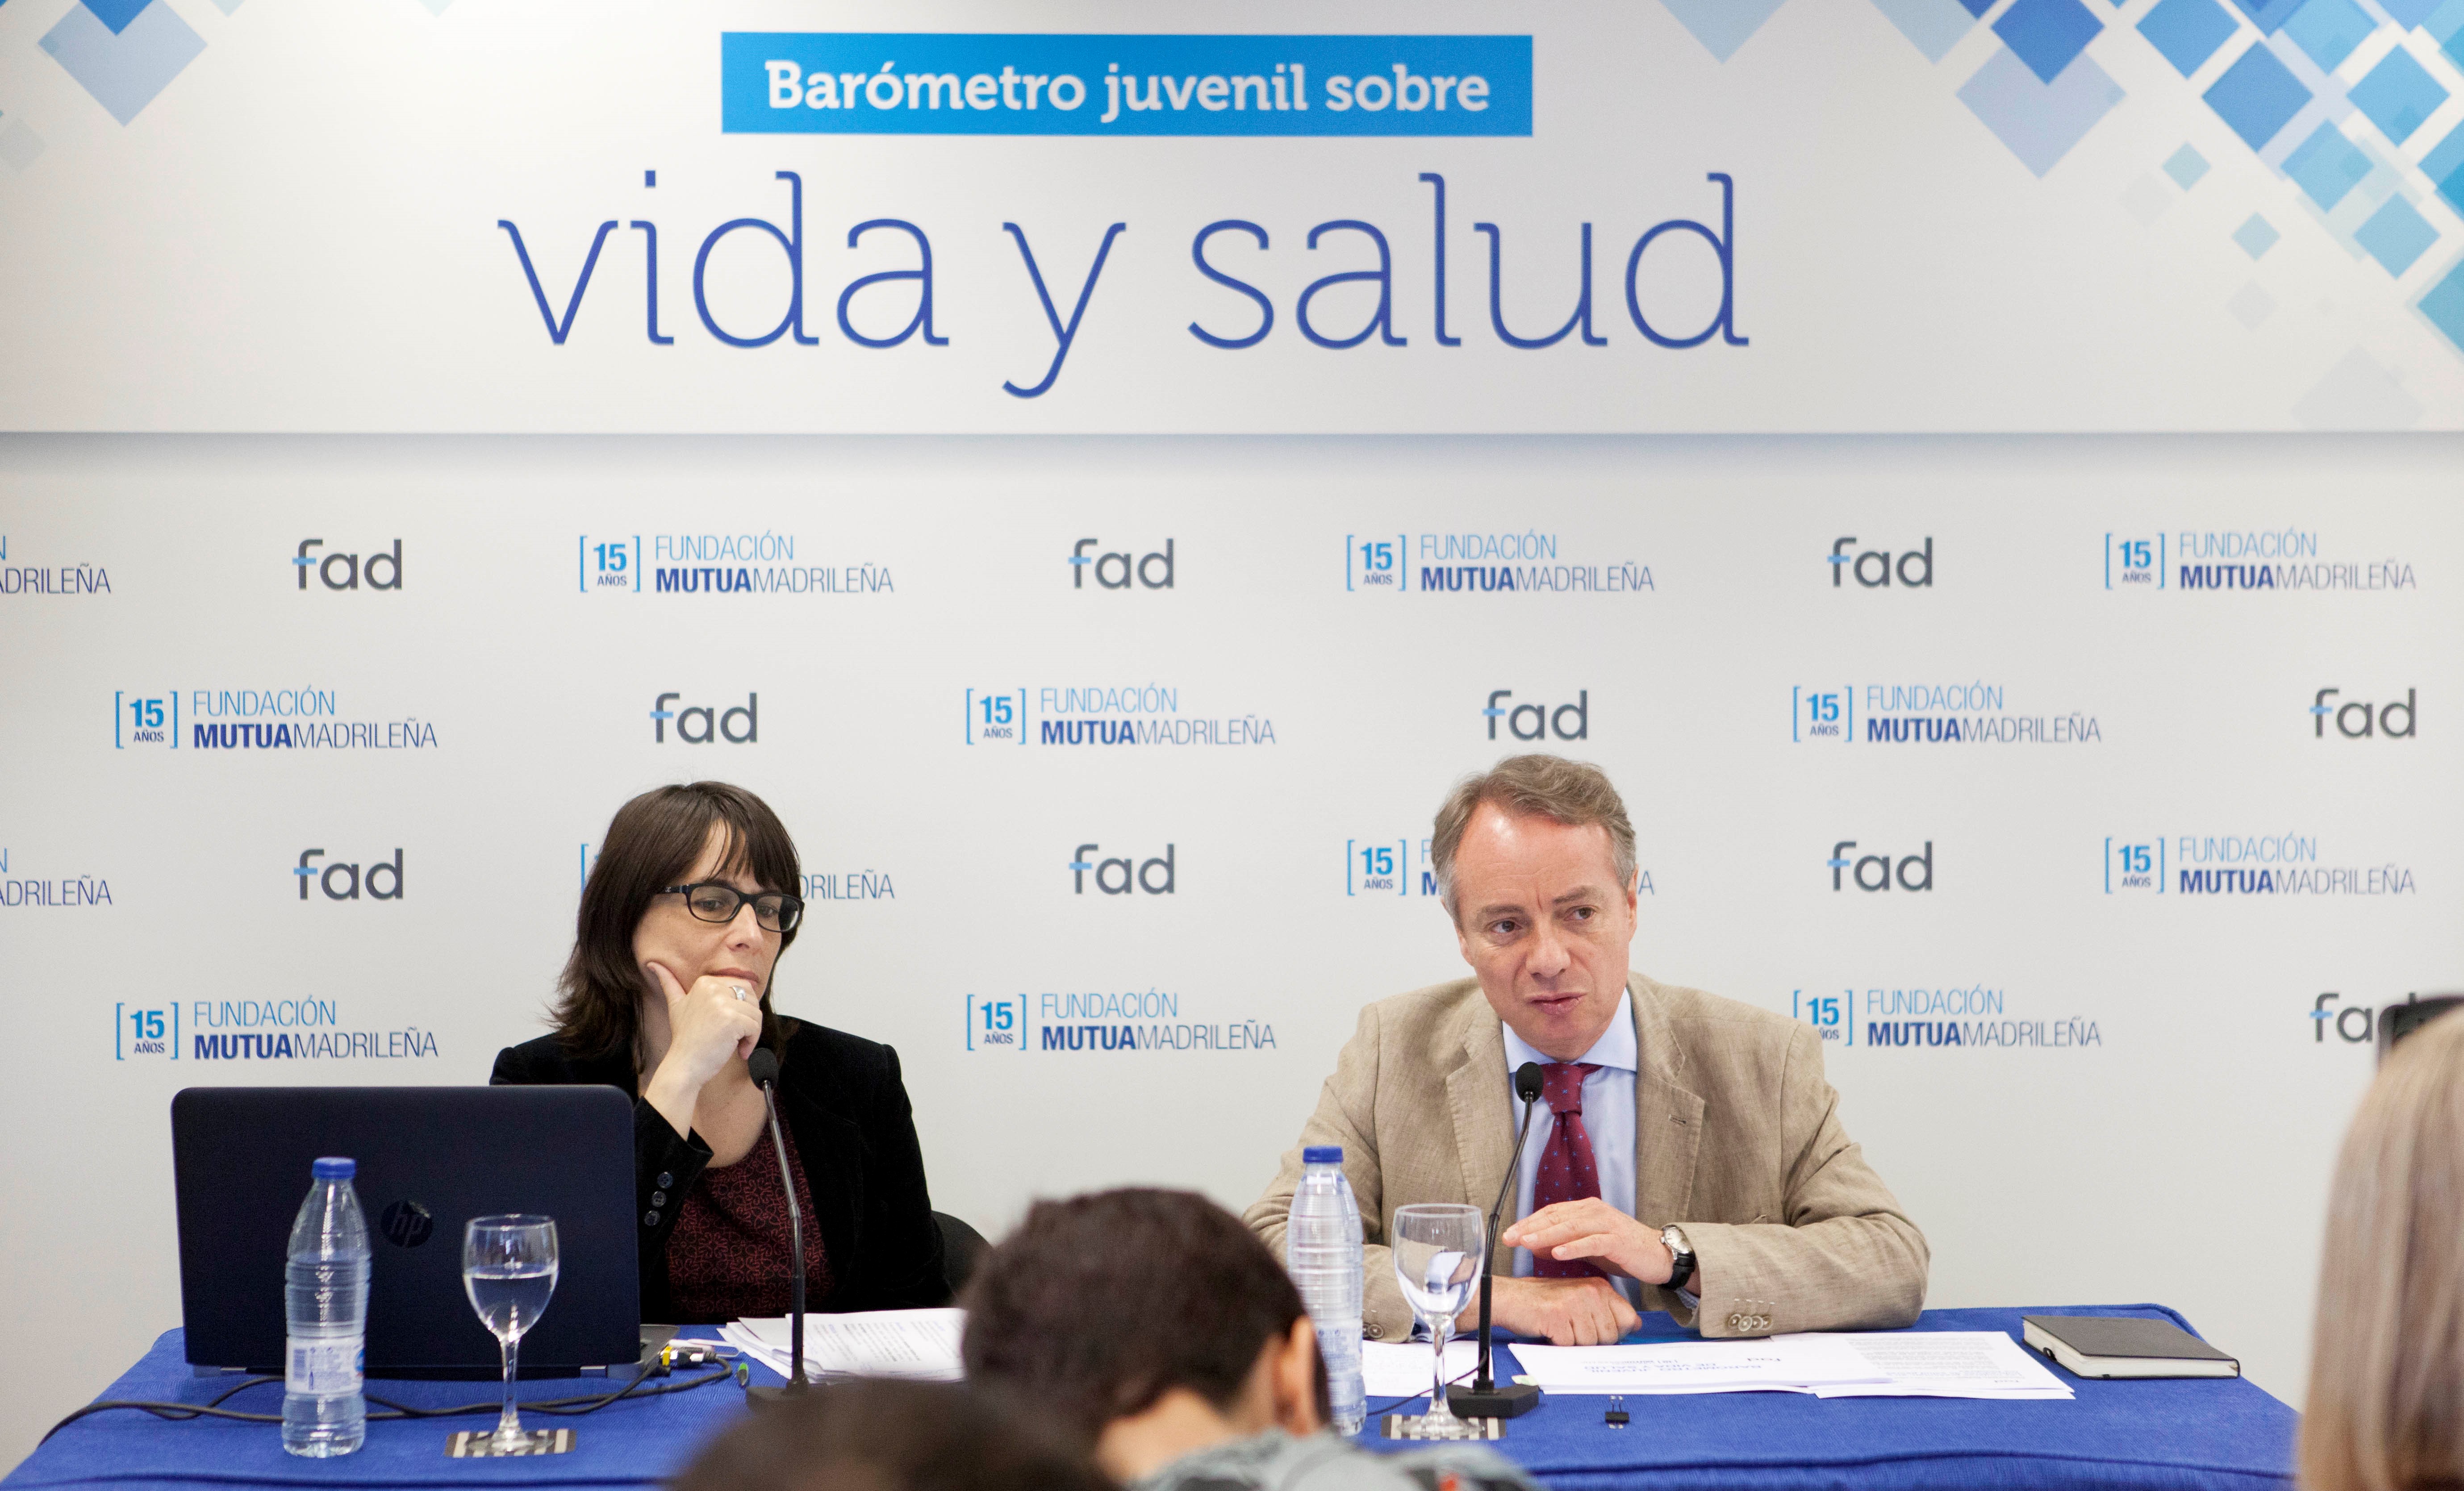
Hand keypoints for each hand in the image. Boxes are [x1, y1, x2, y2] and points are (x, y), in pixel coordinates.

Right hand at [643, 962, 762, 1099]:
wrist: (684, 1066)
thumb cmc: (685, 1040)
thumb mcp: (676, 1005)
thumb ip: (669, 983)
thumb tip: (654, 964)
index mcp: (705, 982)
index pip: (742, 986)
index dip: (740, 1008)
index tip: (729, 1025)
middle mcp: (713, 988)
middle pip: (751, 998)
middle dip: (748, 1019)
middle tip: (736, 1036)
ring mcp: (722, 1003)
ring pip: (755, 1013)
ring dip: (751, 1033)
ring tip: (735, 1045)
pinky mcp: (732, 1019)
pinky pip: (755, 1026)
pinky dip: (751, 1041)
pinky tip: (739, 1051)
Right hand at [1489, 1275, 1639, 1345]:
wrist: (1511, 1298)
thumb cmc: (1544, 1301)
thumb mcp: (1581, 1299)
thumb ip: (1608, 1310)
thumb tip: (1634, 1324)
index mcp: (1599, 1287)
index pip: (1628, 1319)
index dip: (1615, 1332)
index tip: (1597, 1329)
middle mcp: (1590, 1292)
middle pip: (1610, 1336)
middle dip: (1592, 1340)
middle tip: (1572, 1327)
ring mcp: (1575, 1303)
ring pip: (1590, 1343)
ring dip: (1574, 1342)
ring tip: (1560, 1326)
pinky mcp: (1558, 1316)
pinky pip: (1569, 1345)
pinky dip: (1559, 1343)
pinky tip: (1550, 1329)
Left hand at [1501, 1198, 1672, 1283]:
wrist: (1659, 1256)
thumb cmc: (1623, 1251)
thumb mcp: (1588, 1247)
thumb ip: (1563, 1244)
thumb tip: (1533, 1247)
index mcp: (1586, 1210)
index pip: (1551, 1212)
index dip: (1529, 1222)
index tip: (1509, 1234)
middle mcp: (1594, 1211)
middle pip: (1556, 1216)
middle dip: (1530, 1228)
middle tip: (1510, 1239)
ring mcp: (1607, 1223)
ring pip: (1570, 1226)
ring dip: (1546, 1235)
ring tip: (1526, 1243)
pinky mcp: (1618, 1239)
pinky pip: (1592, 1242)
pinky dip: (1573, 1247)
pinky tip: (1557, 1253)